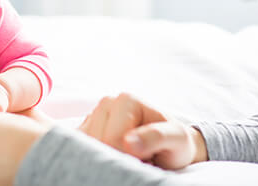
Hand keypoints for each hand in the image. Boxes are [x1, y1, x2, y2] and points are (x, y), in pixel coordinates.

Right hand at [79, 93, 207, 168]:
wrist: (170, 146)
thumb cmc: (175, 142)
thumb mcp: (176, 140)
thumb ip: (156, 138)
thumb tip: (129, 143)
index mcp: (126, 100)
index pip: (113, 138)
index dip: (128, 155)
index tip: (147, 156)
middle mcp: (107, 103)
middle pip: (97, 141)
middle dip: (115, 155)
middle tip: (139, 157)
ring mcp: (94, 114)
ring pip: (86, 145)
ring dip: (105, 156)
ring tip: (127, 155)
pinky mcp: (86, 128)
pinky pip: (81, 146)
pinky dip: (95, 156)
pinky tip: (114, 154)